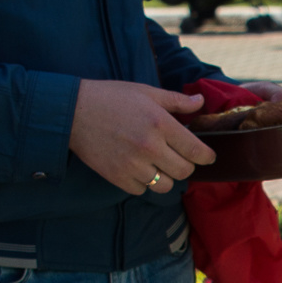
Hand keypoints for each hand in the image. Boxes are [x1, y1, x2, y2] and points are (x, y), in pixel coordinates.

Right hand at [72, 79, 215, 194]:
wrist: (74, 111)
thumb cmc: (111, 98)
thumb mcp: (146, 92)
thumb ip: (176, 101)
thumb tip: (200, 102)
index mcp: (160, 123)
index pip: (196, 151)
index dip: (206, 156)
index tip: (207, 156)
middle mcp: (149, 147)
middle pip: (184, 172)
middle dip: (186, 165)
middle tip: (179, 157)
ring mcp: (133, 165)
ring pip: (165, 185)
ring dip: (166, 176)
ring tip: (159, 164)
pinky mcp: (117, 177)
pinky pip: (142, 190)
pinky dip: (143, 182)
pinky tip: (138, 168)